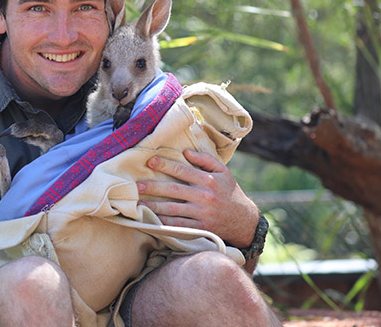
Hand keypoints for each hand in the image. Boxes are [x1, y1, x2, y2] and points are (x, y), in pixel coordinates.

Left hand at [137, 150, 258, 247]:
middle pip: (173, 189)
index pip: (182, 170)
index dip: (165, 164)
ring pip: (173, 209)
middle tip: (137, 185)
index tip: (150, 161)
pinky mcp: (200, 229)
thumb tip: (186, 152)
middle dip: (153, 186)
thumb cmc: (230, 193)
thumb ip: (205, 160)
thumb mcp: (223, 172)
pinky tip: (151, 219)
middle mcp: (204, 197)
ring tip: (138, 203)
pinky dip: (164, 222)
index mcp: (209, 180)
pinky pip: (178, 226)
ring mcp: (202, 214)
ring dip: (154, 206)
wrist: (244, 222)